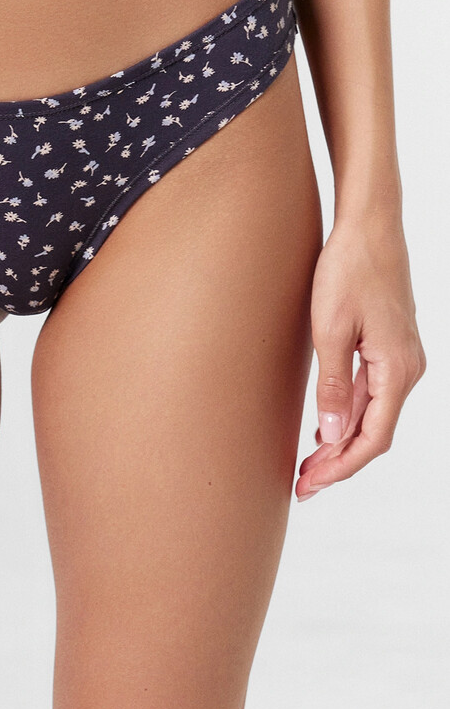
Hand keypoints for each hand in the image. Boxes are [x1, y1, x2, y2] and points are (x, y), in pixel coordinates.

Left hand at [297, 213, 425, 500]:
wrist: (368, 224)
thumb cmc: (349, 269)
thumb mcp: (331, 329)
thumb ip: (334, 384)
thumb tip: (333, 434)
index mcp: (398, 370)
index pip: (373, 438)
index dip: (341, 467)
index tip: (310, 484)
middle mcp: (407, 369)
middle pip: (375, 432)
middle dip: (339, 462)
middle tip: (301, 484)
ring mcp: (401, 357)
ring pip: (373, 413)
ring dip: (342, 440)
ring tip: (307, 464)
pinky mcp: (389, 344)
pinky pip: (372, 391)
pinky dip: (348, 413)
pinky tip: (325, 426)